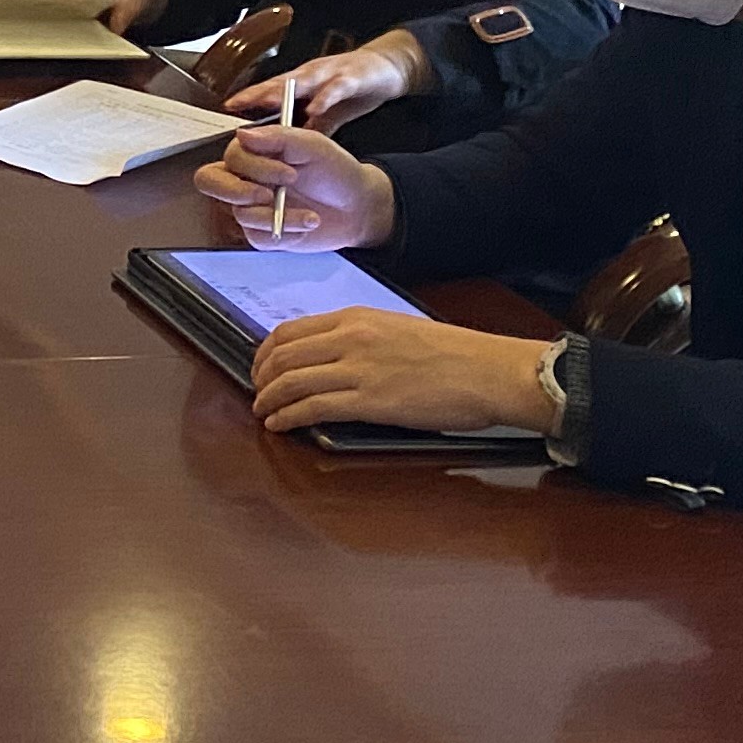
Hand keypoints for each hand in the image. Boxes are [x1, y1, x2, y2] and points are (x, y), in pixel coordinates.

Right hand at [193, 123, 394, 249]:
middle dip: (236, 191)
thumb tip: (242, 134)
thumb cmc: (335, 171)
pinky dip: (286, 230)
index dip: (253, 165)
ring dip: (278, 215)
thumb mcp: (311, 145)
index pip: (231, 156)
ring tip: (310, 214)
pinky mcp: (262, 233)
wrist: (358, 206)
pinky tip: (307, 223)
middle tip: (266, 195)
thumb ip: (277, 137)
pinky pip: (257, 236)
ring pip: (240, 213)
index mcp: (254, 152)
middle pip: (209, 182)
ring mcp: (252, 207)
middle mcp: (246, 178)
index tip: (288, 171)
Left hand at [227, 33, 423, 130]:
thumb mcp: (329, 110)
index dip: (249, 98)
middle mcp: (311, 75)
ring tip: (265, 102)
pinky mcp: (353, 78)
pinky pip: (337, 88)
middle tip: (236, 104)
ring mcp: (331, 74)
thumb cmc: (353, 87)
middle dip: (257, 93)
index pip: (270, 89)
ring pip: (303, 82)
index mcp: (303, 84)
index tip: (226, 108)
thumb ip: (310, 126)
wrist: (387, 68)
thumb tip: (288, 148)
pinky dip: (326, 98)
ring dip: (284, 91)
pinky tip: (316, 108)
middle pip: (279, 83)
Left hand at [248, 307, 559, 439]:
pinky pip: (314, 407)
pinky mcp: (370, 401)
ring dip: (269, 399)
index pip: (290, 331)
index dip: (266, 352)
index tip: (260, 366)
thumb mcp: (396, 329)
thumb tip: (331, 356)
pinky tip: (281, 424)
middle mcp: (350, 339)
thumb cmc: (452, 355)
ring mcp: (358, 369)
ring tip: (263, 411)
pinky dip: (289, 416)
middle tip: (256, 391)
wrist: (486, 371)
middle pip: (283, 355)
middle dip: (261, 377)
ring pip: (292, 381)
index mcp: (355, 318)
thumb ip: (360, 338)